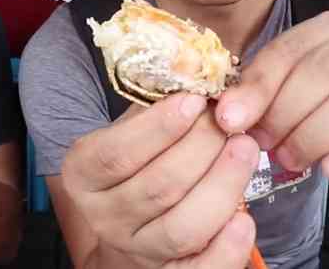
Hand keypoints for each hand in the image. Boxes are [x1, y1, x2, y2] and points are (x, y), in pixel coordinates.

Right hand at [61, 93, 259, 267]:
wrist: (131, 211)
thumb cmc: (139, 155)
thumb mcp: (133, 126)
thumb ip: (157, 106)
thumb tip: (199, 78)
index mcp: (83, 173)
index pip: (117, 154)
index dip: (158, 128)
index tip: (195, 101)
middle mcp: (103, 216)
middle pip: (158, 187)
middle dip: (203, 149)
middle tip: (230, 123)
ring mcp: (136, 249)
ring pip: (183, 227)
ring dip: (223, 186)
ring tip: (245, 150)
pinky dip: (226, 248)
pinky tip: (245, 219)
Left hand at [214, 6, 328, 202]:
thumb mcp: (323, 90)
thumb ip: (280, 91)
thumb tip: (229, 112)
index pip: (295, 46)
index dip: (257, 85)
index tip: (228, 119)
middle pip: (325, 72)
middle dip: (283, 113)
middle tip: (264, 146)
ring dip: (313, 138)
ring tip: (291, 160)